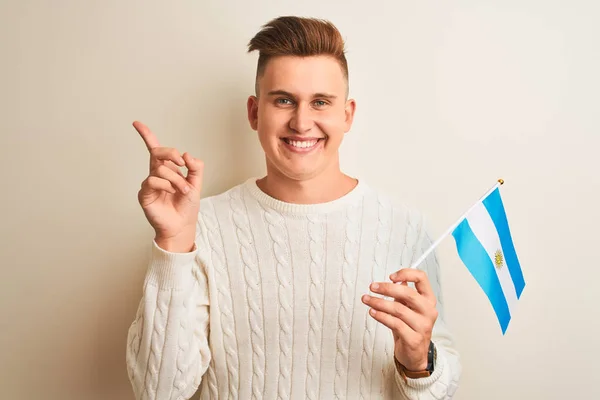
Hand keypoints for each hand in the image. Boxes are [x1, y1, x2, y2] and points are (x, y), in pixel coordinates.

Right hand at [133, 121, 203, 251]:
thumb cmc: (186, 206)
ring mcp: (149, 183)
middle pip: (158, 152)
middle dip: (171, 153)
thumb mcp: (197, 183)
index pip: (155, 149)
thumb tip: (186, 155)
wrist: (182, 225)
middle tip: (182, 163)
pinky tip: (172, 193)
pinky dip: (167, 185)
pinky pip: (153, 180)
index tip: (137, 123)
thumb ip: (195, 167)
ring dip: (177, 179)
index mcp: (167, 169)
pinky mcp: (144, 194)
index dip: (146, 135)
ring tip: (183, 190)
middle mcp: (156, 174)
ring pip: (161, 168)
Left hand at [362, 268, 437, 370]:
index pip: (422, 278)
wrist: (415, 355)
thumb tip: (394, 280)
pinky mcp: (414, 339)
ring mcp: (423, 326)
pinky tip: (372, 312)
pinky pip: (395, 324)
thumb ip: (404, 294)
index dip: (406, 273)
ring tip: (367, 300)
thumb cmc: (410, 328)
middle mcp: (429, 311)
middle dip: (387, 288)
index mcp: (428, 299)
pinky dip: (381, 316)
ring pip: (398, 309)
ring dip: (379, 303)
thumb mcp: (409, 308)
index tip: (391, 276)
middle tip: (373, 287)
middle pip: (408, 293)